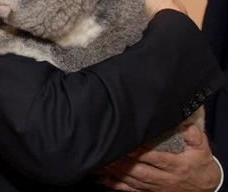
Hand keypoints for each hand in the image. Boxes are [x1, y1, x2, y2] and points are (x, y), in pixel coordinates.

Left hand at [100, 125, 220, 190]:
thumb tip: (186, 124)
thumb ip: (194, 135)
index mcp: (176, 166)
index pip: (156, 159)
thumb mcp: (202, 148)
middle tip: (109, 152)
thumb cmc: (200, 163)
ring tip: (103, 161)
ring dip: (117, 172)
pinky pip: (133, 190)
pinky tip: (105, 178)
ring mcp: (158, 187)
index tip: (127, 143)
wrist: (206, 185)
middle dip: (123, 163)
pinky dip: (118, 185)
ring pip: (134, 181)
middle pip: (141, 172)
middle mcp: (165, 178)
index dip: (140, 152)